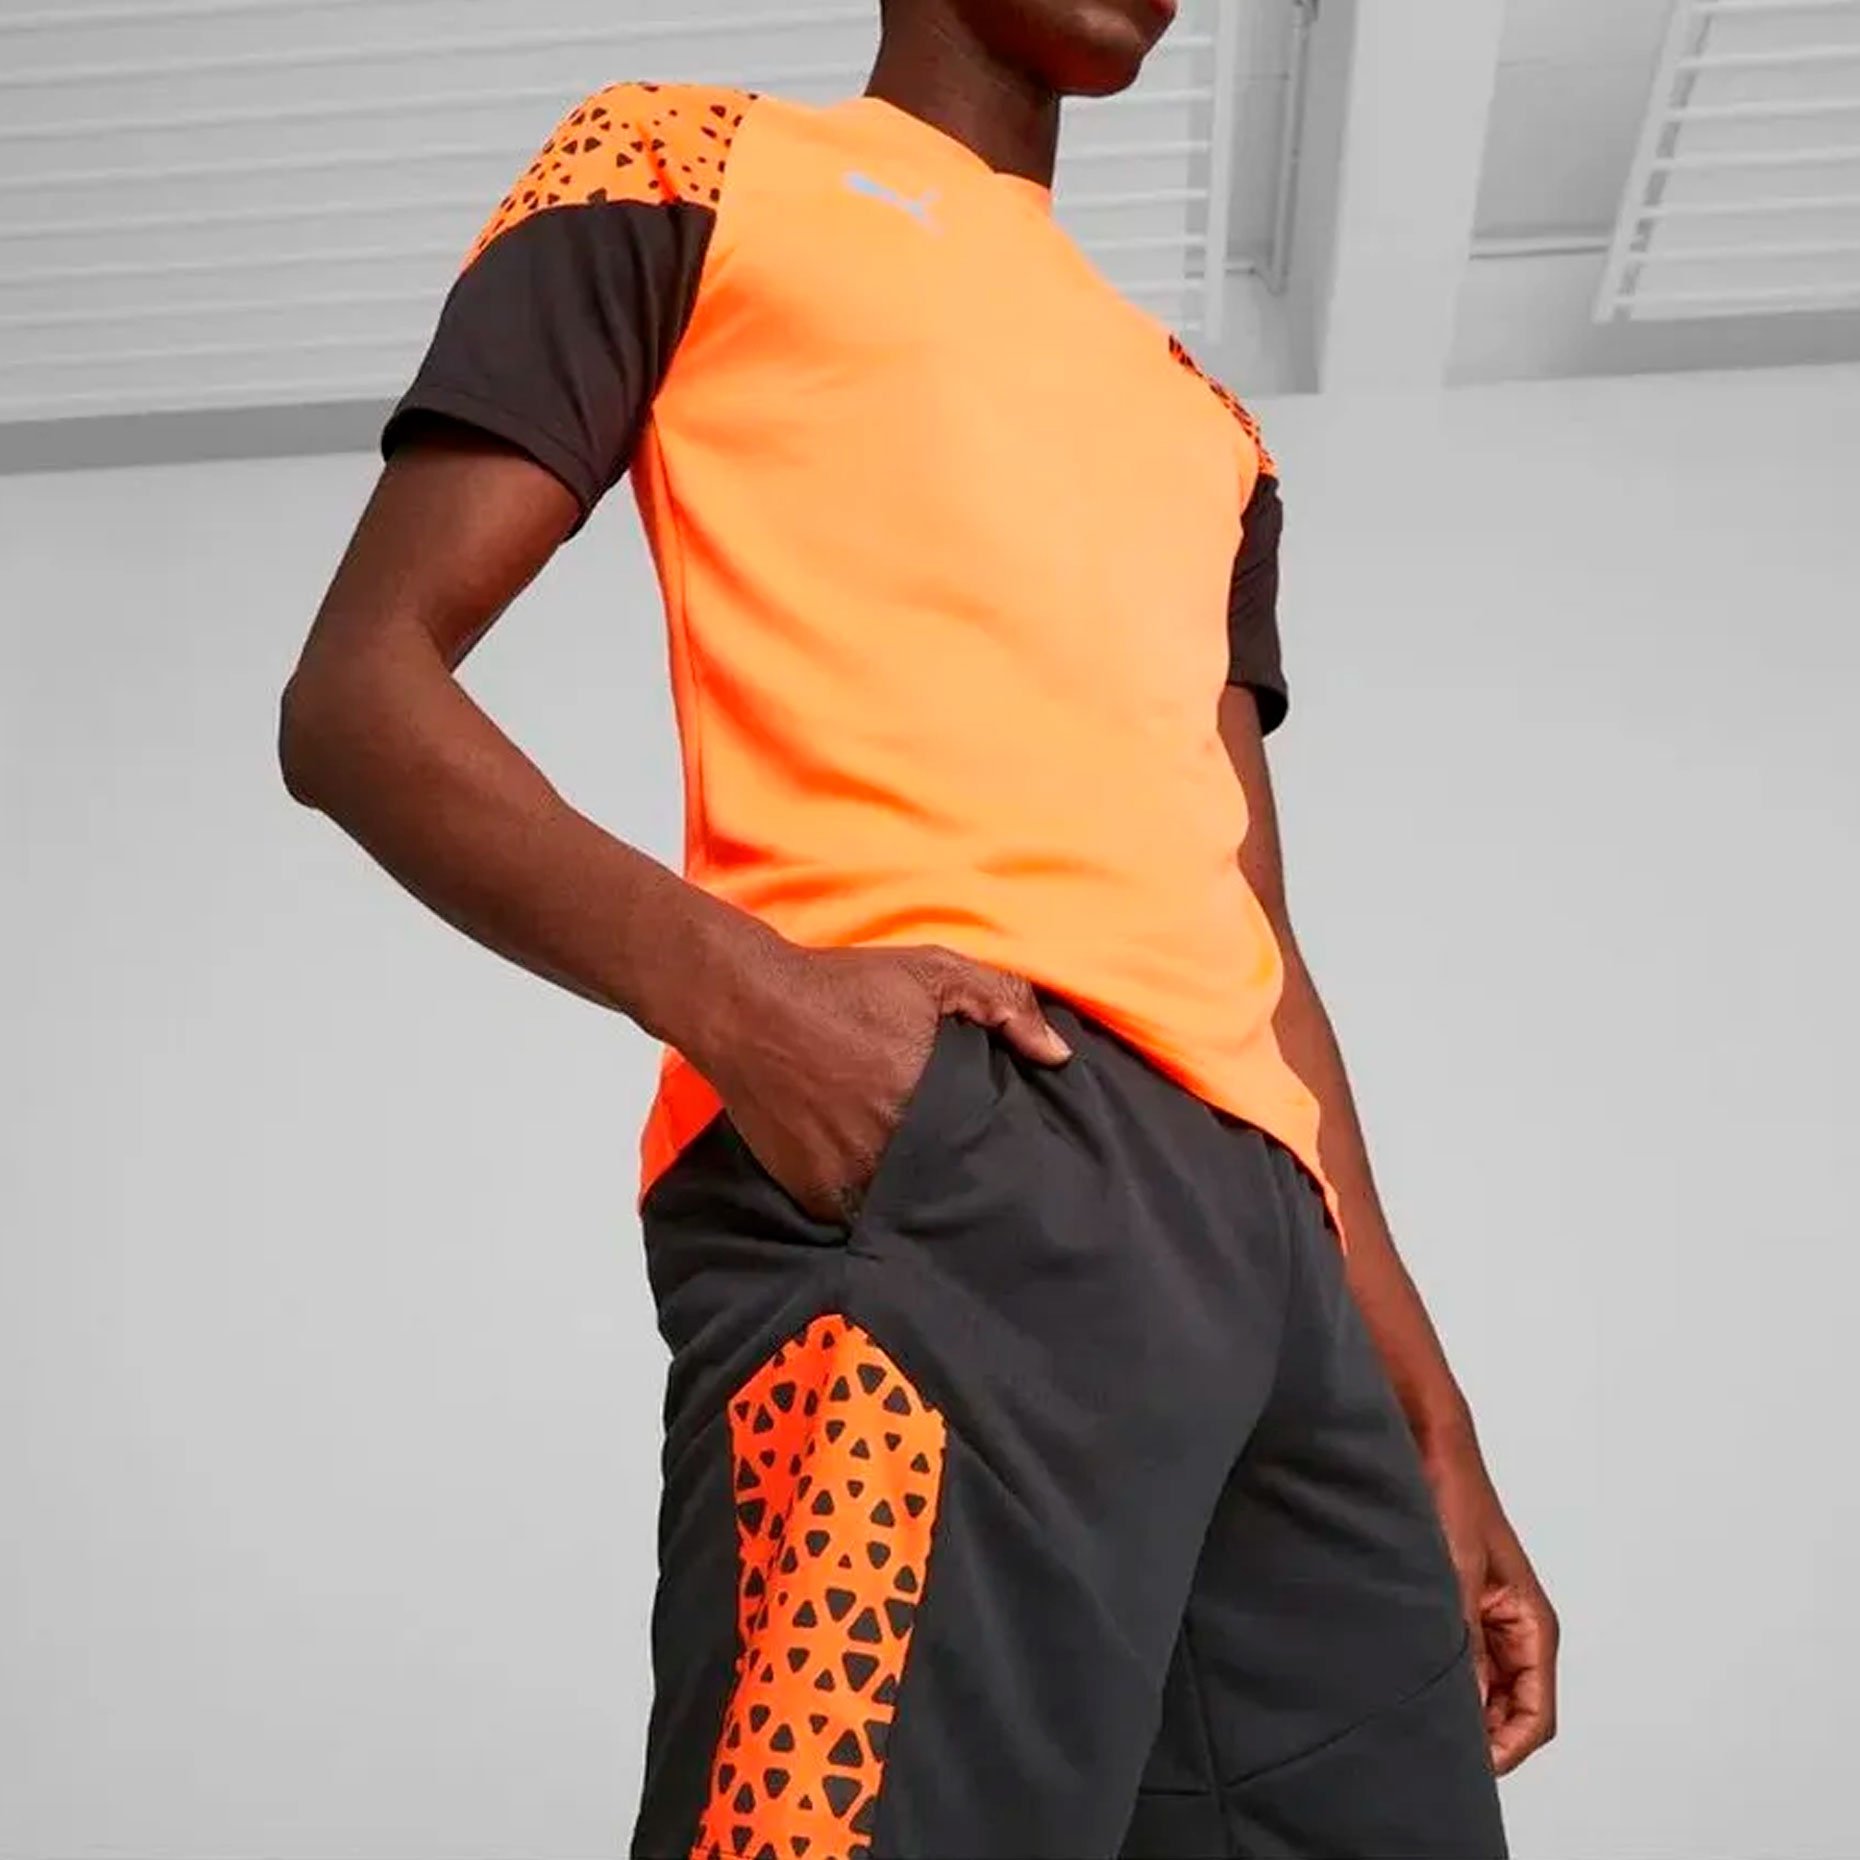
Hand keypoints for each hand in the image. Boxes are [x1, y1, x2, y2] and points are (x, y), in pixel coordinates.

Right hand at [691, 935, 1071, 1221]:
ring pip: (903, 1207)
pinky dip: (868, 1204)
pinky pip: (856, 1216)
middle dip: (961, 1181)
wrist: (749, 1007)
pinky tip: (877, 1183)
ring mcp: (853, 1178)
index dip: (1000, 1155)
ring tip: (928, 1187)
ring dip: (915, 1199)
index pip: (988, 1150)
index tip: (1013, 1157)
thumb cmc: (846, 987)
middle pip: (948, 1185)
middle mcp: (896, 1149)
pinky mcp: (815, 1195)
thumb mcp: (934, 972)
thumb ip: (1005, 1005)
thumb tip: (1057, 1055)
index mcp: (934, 1100)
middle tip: (972, 1176)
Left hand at [1424, 1431, 1559, 1775]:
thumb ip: (1463, 1638)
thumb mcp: (1457, 1570)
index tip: (1468, 1766)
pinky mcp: (1449, 1605)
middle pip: (1508, 1710)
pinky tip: (1402, 1680)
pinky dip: (1436, 1676)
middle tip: (1429, 1748)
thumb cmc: (1451, 1492)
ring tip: (1412, 1718)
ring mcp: (1479, 1618)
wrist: (1425, 1442)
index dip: (1506, 1748)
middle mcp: (1509, 1627)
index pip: (1535, 1714)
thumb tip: (1462, 1704)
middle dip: (1479, 1734)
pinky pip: (1453, 1659)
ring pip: (1479, 1688)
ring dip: (1456, 1705)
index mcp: (1529, 1622)